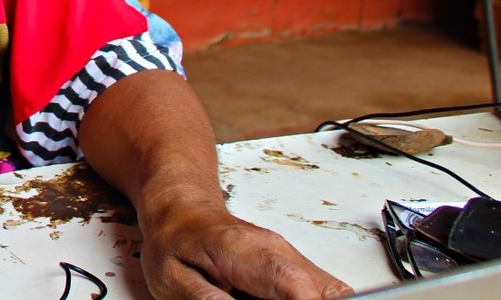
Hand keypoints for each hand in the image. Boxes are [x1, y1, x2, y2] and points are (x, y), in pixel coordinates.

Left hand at [139, 202, 351, 299]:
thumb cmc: (175, 241)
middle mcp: (279, 252)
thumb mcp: (173, 278)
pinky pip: (318, 292)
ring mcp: (291, 258)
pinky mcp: (295, 269)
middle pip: (326, 291)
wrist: (182, 211)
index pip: (294, 284)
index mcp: (246, 252)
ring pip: (329, 292)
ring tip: (256, 299)